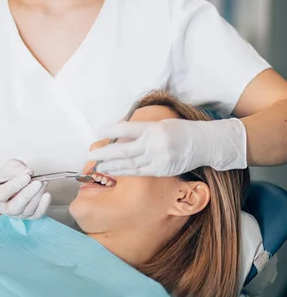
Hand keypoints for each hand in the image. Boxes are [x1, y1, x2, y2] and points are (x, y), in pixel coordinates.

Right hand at [0, 159, 50, 218]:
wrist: (12, 183)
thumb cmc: (9, 176)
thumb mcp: (10, 167)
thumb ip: (17, 169)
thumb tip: (28, 173)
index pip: (2, 194)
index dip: (15, 186)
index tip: (26, 177)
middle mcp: (5, 208)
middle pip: (15, 207)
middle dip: (28, 194)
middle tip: (37, 183)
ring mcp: (17, 214)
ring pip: (27, 210)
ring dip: (37, 196)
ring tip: (43, 183)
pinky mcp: (29, 216)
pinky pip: (36, 214)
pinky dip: (43, 206)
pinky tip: (46, 195)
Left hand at [88, 118, 246, 176]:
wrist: (204, 144)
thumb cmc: (180, 131)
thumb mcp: (161, 124)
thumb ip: (141, 130)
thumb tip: (119, 134)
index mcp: (154, 128)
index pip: (127, 129)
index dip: (111, 131)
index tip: (100, 131)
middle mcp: (155, 144)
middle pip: (124, 150)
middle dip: (106, 153)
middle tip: (91, 154)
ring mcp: (159, 159)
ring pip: (130, 164)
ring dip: (112, 166)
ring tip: (98, 166)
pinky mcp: (161, 170)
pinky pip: (139, 172)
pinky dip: (125, 172)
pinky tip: (115, 172)